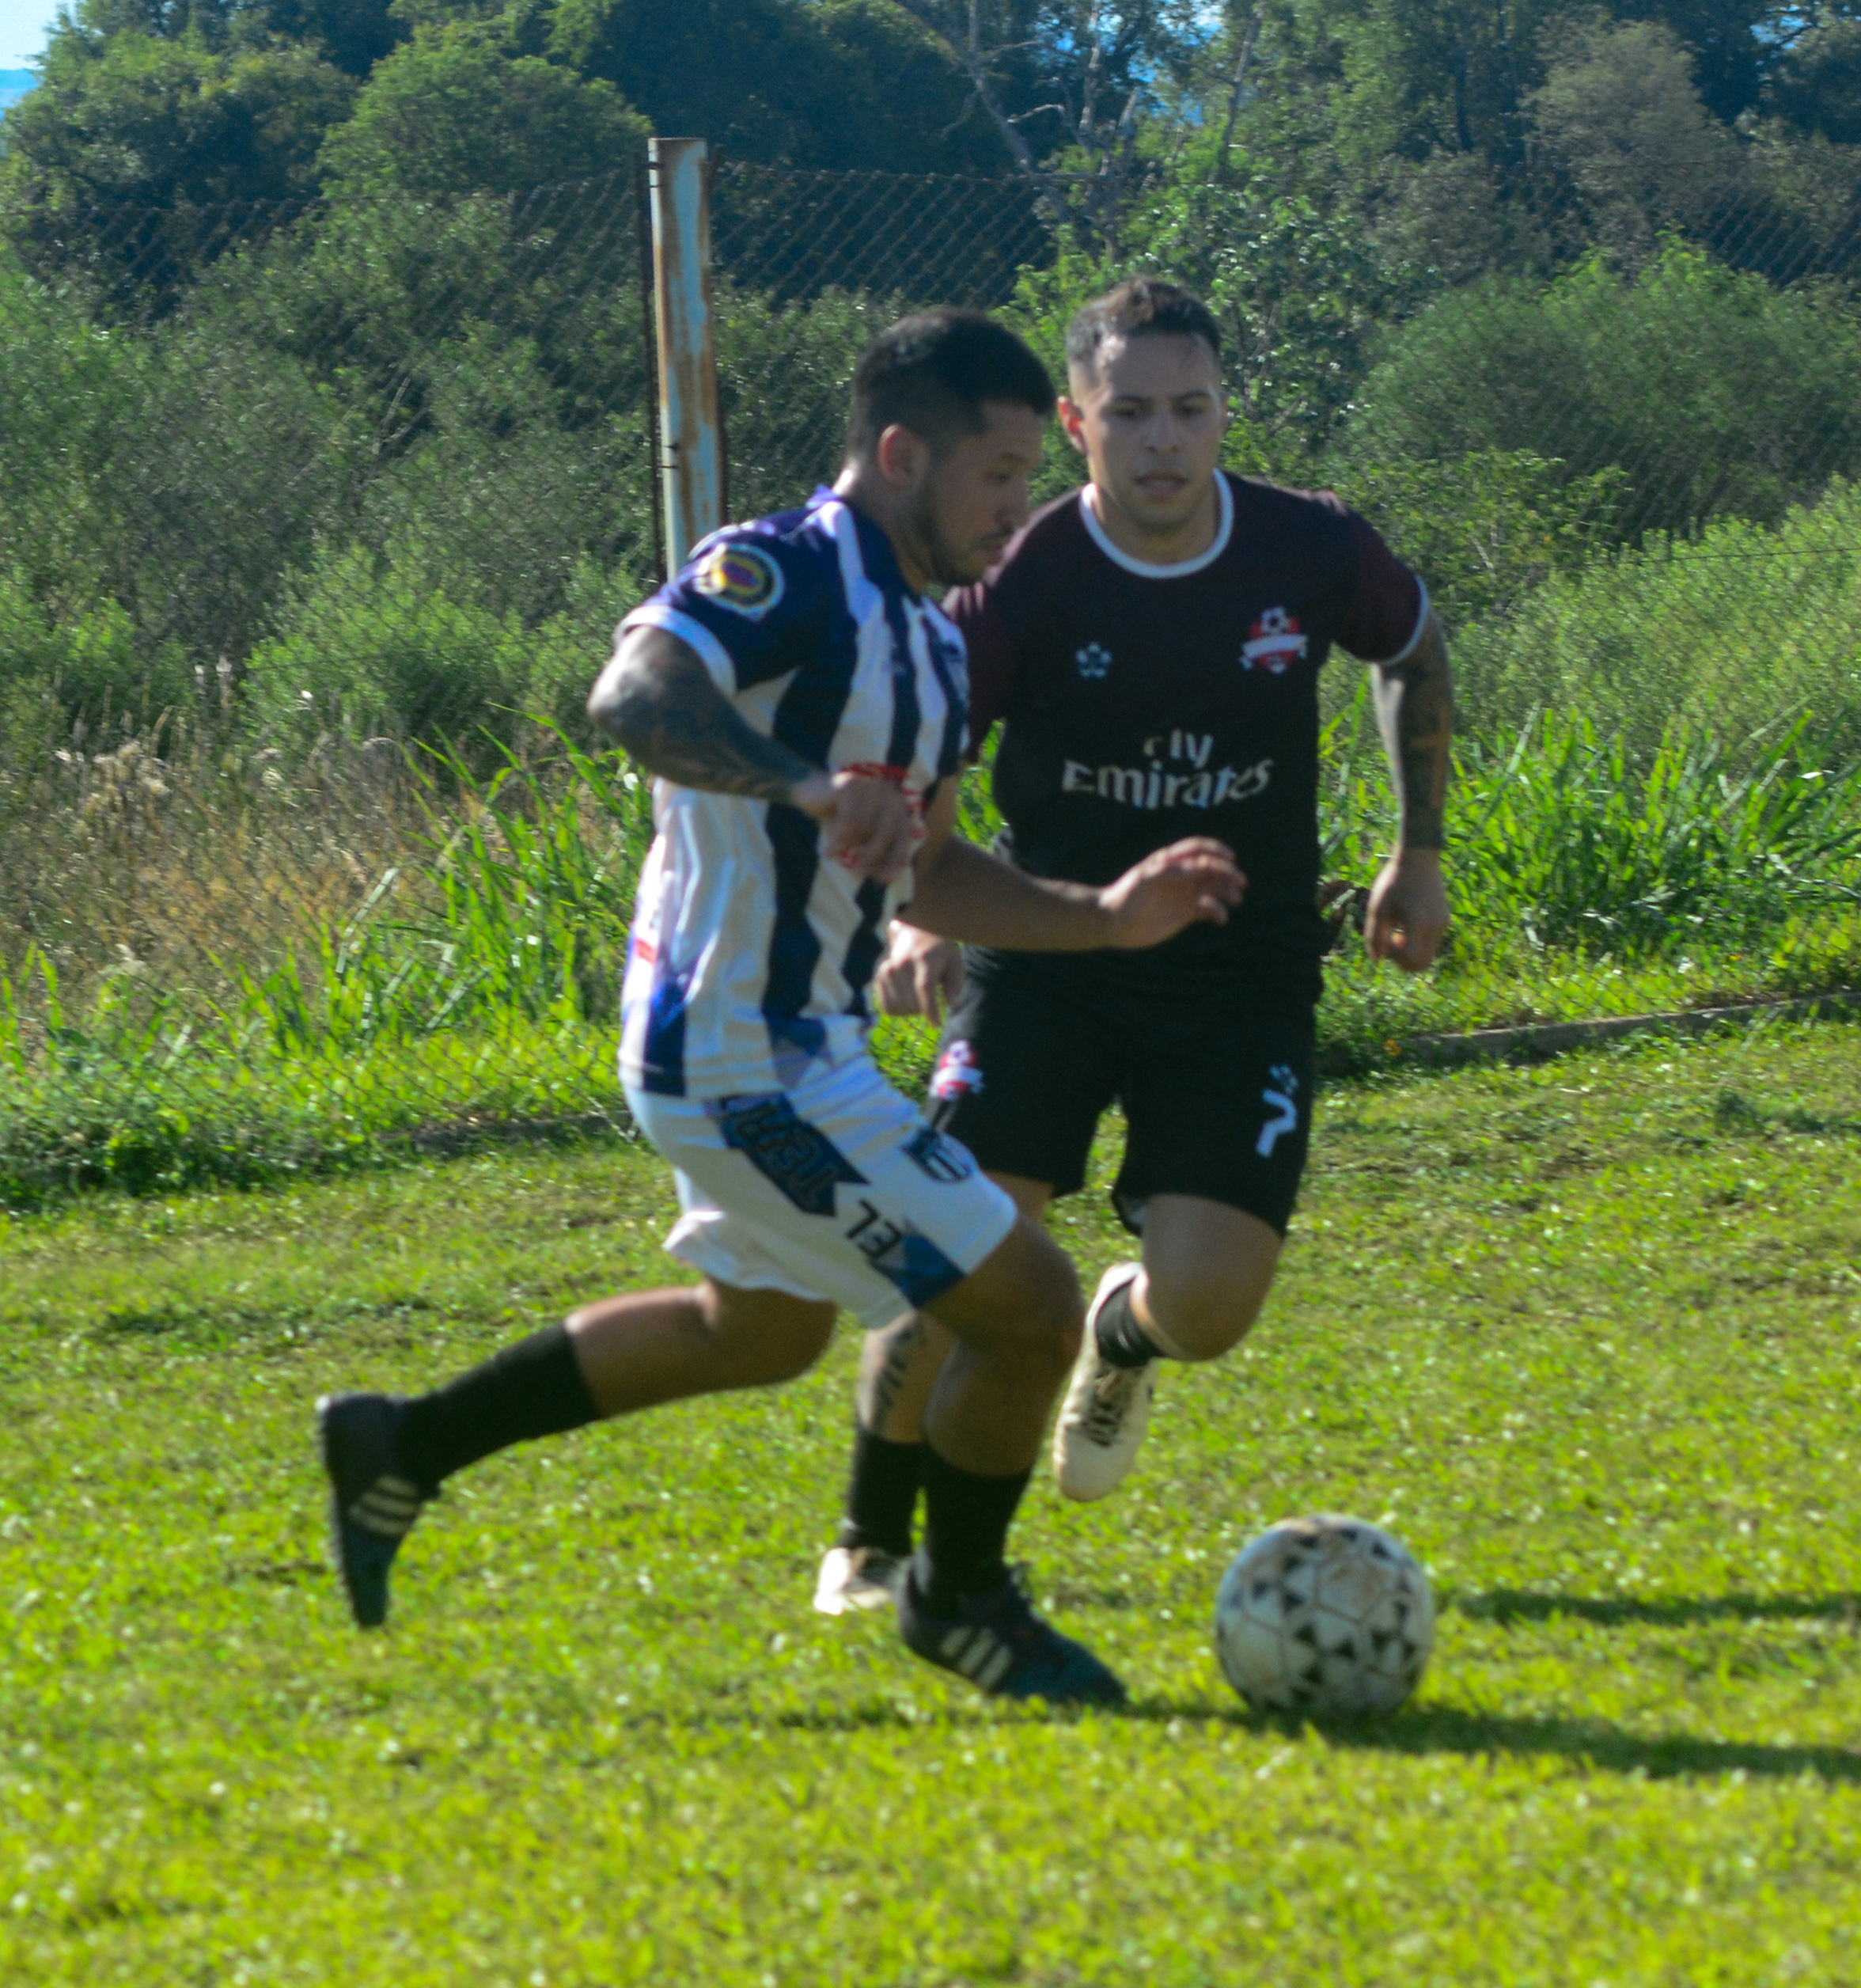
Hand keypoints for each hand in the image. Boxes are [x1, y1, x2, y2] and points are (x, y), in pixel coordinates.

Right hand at [791, 770, 921, 882]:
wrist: (813, 794)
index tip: (886, 879)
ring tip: (835, 852)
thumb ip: (877, 855)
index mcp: (897, 808)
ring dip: (848, 846)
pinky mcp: (851, 786)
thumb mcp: (862, 839)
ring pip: (864, 828)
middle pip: (884, 834)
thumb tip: (891, 879)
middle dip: (870, 857)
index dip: (896, 859)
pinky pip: (848, 822)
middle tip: (856, 874)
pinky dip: (838, 841)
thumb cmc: (841, 819)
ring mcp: (869, 788)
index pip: (903, 837)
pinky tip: (829, 852)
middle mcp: (888, 795)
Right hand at [873, 923, 965, 1020]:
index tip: (937, 1023)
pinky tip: (907, 997)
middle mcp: (903, 963)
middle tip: (931, 997)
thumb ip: (955, 985)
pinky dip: (899, 1009)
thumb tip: (954, 1007)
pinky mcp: (880, 977)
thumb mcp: (955, 962)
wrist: (914, 933)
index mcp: (924, 959)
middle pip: (912, 1002)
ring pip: (900, 1008)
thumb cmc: (939, 953)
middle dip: (924, 1009)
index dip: (930, 1008)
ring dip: (912, 1010)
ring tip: (918, 995)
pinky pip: (888, 1007)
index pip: (924, 987)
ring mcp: (888, 970)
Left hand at [1099, 838, 1245, 949]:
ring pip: (1213, 888)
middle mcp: (1181, 875)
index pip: (1199, 849)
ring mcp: (1184, 894)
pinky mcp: (1186, 913)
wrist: (1114, 922)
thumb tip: (1195, 867)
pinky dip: (1218, 912)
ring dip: (1227, 891)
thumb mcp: (1144, 880)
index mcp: (1171, 861)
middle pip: (1211, 868)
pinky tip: (1222, 918)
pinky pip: (1208, 909)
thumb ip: (1168, 871)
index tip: (1231, 858)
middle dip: (1228, 872)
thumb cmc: (1126, 896)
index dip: (1216, 850)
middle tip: (1241, 882)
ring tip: (1236, 899)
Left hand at [1365, 848, 1449, 970]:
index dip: (1395, 958)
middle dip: (1403, 960)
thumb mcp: (1377, 908)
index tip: (1386, 939)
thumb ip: (1374, 936)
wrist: (1418, 858)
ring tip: (1398, 931)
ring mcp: (1443, 924)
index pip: (1411, 960)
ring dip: (1411, 952)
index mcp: (1418, 923)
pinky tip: (1406, 925)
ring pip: (1428, 956)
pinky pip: (1432, 944)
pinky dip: (1418, 943)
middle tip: (1391, 941)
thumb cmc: (1393, 881)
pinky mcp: (1445, 920)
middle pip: (1421, 964)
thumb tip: (1376, 960)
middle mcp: (1435, 926)